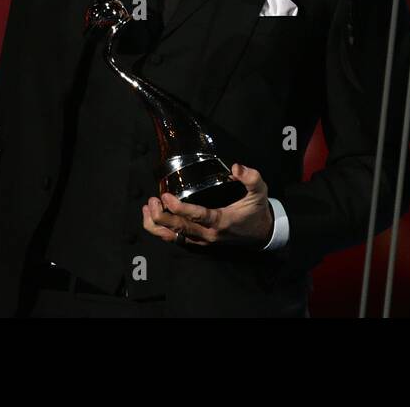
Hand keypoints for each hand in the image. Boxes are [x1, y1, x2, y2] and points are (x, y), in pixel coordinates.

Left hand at [141, 163, 273, 248]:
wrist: (262, 234)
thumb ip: (251, 178)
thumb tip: (236, 167)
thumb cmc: (257, 211)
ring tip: (147, 209)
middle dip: (161, 216)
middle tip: (152, 200)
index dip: (178, 208)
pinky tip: (154, 219)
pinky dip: (162, 231)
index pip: (196, 216)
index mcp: (220, 221)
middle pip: (178, 229)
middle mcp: (208, 234)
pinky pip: (177, 240)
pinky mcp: (199, 242)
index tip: (165, 196)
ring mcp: (202, 241)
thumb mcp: (260, 191)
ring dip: (157, 226)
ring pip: (173, 238)